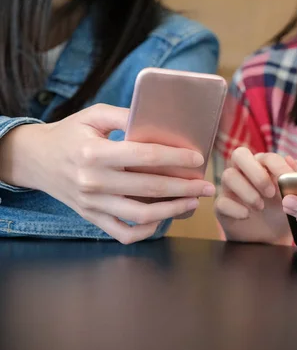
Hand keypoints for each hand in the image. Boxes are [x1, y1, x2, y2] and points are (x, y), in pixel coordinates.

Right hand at [2, 104, 214, 243]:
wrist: (35, 159)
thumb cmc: (70, 134)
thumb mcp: (94, 116)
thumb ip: (125, 116)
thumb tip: (160, 121)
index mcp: (95, 153)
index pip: (145, 156)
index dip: (176, 157)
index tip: (198, 158)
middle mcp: (93, 181)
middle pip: (150, 188)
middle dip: (185, 188)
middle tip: (207, 186)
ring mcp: (92, 204)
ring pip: (141, 215)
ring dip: (173, 210)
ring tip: (193, 203)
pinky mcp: (91, 218)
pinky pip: (123, 233)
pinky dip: (146, 230)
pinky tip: (163, 219)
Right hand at [214, 147, 296, 244]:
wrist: (270, 238)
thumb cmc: (281, 211)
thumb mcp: (293, 196)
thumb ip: (296, 177)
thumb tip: (291, 159)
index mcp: (262, 166)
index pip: (266, 156)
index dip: (277, 166)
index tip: (287, 180)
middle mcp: (243, 172)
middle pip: (239, 154)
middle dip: (256, 173)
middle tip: (271, 192)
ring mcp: (230, 188)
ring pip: (228, 175)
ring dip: (247, 192)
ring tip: (261, 207)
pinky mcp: (222, 206)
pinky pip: (221, 201)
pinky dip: (235, 209)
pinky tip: (247, 215)